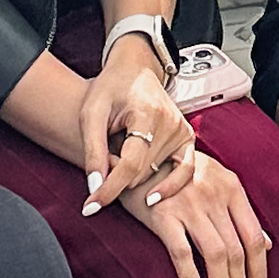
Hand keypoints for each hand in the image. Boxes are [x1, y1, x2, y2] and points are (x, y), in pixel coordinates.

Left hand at [79, 49, 192, 218]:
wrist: (134, 70)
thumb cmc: (110, 88)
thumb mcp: (91, 113)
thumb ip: (93, 150)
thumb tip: (94, 188)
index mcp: (148, 113)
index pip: (130, 164)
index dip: (109, 188)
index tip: (90, 207)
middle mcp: (171, 124)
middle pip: (142, 173)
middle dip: (118, 179)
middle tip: (100, 168)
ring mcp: (183, 131)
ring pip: (156, 175)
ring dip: (134, 179)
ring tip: (117, 165)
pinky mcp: (188, 138)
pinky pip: (185, 171)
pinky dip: (170, 186)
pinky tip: (153, 198)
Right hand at [125, 146, 270, 277]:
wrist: (137, 152)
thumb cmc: (178, 172)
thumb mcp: (216, 181)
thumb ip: (240, 212)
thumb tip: (267, 244)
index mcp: (231, 187)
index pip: (254, 236)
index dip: (260, 270)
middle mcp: (214, 195)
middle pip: (237, 250)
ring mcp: (189, 205)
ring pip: (216, 255)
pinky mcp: (163, 215)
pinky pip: (182, 253)